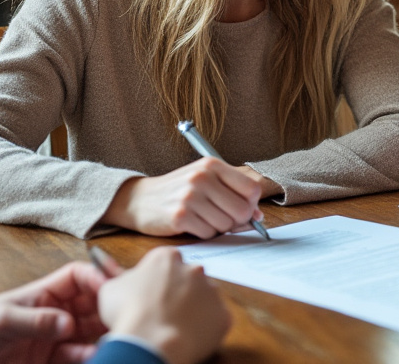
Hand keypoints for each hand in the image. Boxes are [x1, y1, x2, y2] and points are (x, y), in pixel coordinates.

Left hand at [0, 261, 108, 363]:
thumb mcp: (3, 320)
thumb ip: (36, 320)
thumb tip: (68, 322)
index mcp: (44, 293)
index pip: (79, 277)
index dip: (98, 276)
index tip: (116, 285)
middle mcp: (54, 312)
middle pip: (91, 304)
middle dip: (108, 308)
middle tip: (123, 316)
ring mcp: (54, 337)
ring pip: (89, 331)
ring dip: (103, 334)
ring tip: (114, 337)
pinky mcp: (51, 359)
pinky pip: (77, 355)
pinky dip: (89, 355)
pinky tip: (96, 355)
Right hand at [98, 247, 229, 363]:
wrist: (149, 340)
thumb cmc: (128, 312)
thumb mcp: (112, 288)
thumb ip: (126, 278)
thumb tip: (129, 281)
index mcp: (167, 258)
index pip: (166, 263)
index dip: (157, 280)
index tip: (151, 295)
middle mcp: (194, 269)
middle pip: (188, 278)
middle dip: (179, 292)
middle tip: (164, 312)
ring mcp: (212, 292)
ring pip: (205, 298)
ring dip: (195, 309)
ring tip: (176, 327)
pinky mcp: (223, 315)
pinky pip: (216, 320)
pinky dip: (206, 328)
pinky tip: (189, 336)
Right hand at [102, 157, 264, 238]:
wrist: (139, 199)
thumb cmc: (179, 191)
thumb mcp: (206, 181)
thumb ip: (233, 194)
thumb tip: (259, 216)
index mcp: (212, 164)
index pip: (252, 189)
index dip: (251, 204)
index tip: (243, 208)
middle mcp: (202, 177)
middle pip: (242, 210)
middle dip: (237, 220)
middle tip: (222, 218)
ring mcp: (190, 197)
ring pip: (226, 225)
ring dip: (218, 228)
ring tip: (203, 218)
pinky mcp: (180, 216)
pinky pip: (209, 234)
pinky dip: (204, 233)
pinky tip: (192, 224)